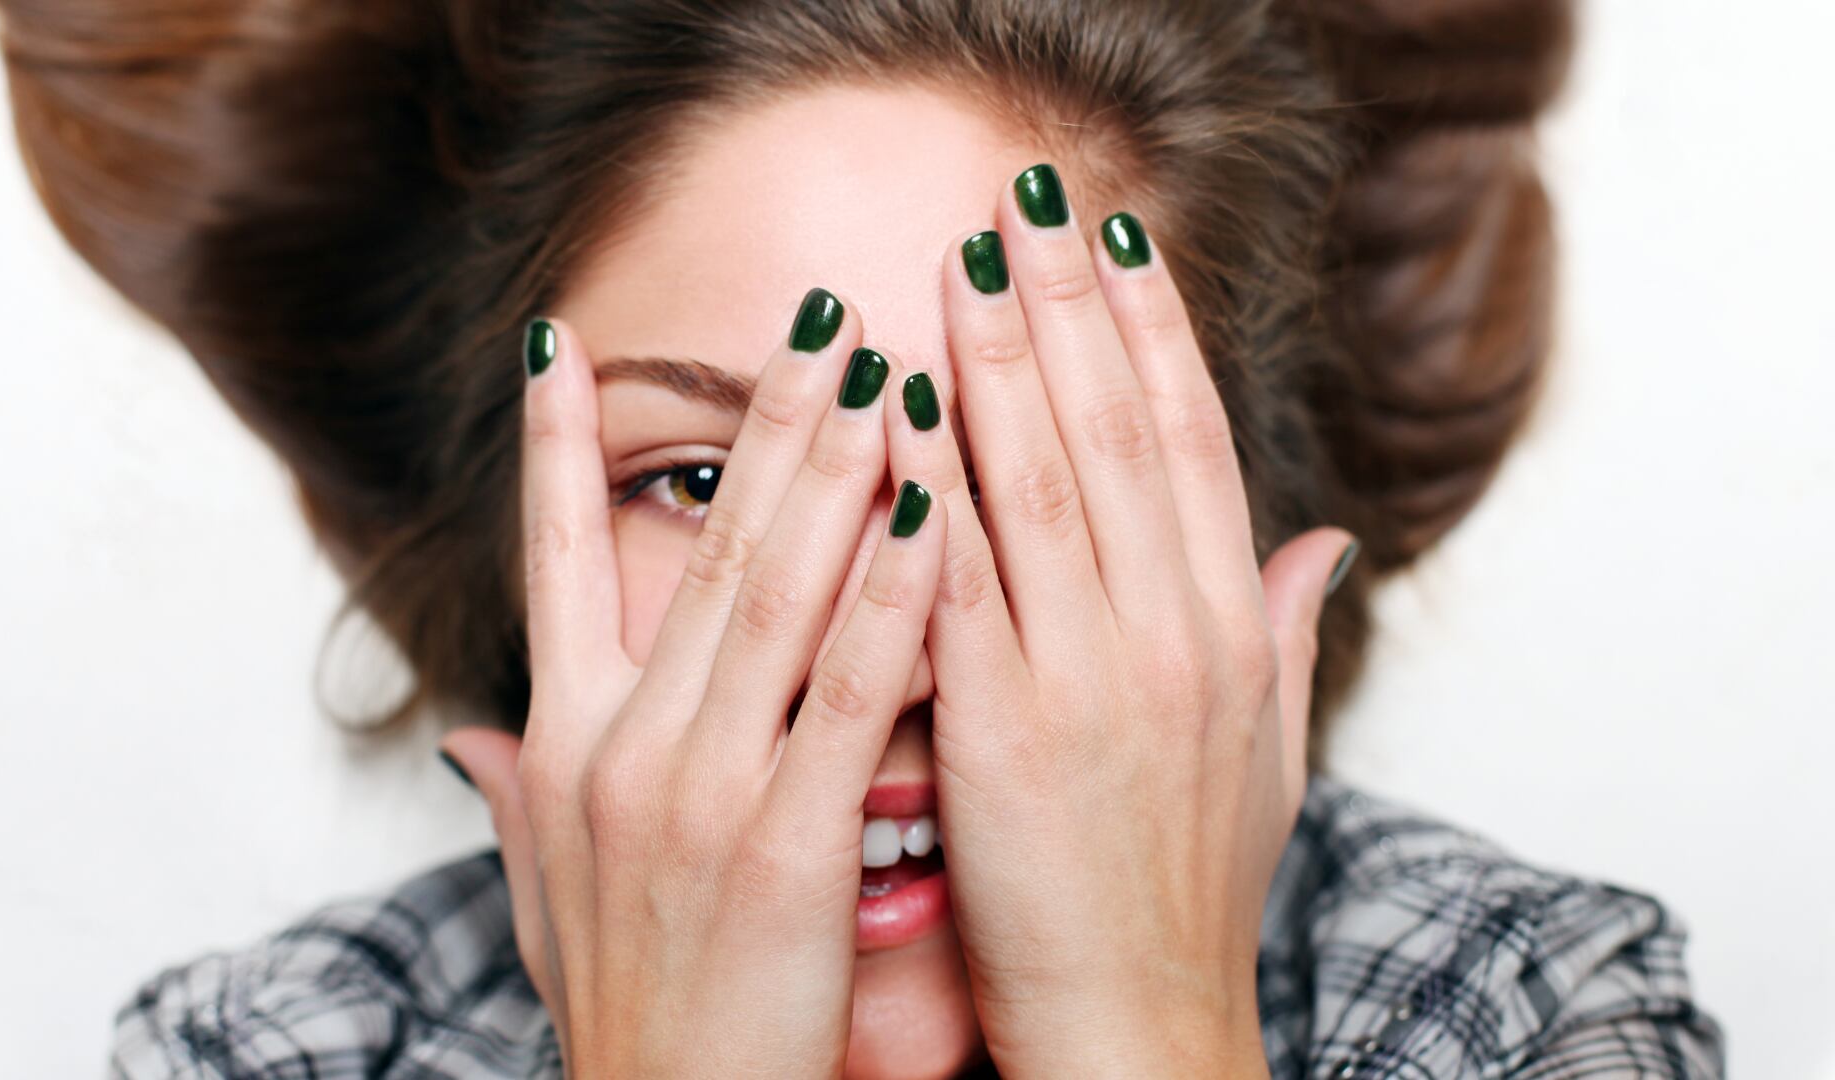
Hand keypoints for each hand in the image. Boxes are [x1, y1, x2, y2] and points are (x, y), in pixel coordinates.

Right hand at [442, 301, 947, 1077]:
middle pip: (698, 551)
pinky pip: (845, 697)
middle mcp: (622, 747)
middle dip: (760, 421)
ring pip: (773, 597)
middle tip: (818, 314)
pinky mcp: (783, 848)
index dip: (549, 450)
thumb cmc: (633, 1012)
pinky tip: (932, 513)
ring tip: (878, 364)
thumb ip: (517, 795)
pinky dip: (890, 598)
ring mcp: (700, 792)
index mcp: (568, 747)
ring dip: (831, 471)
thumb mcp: (549, 895)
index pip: (551, 566)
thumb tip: (468, 732)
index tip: (560, 344)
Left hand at [884, 166, 1357, 1077]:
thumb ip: (1286, 635)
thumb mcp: (1268, 757)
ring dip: (1003, 361)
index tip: (1116, 247)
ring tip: (965, 262)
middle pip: (1123, 434)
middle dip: (1070, 307)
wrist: (1146, 1030)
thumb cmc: (1189, 898)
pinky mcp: (1004, 732)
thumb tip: (1324, 544)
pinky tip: (904, 410)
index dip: (1155, 335)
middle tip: (1028, 206)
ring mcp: (1092, 680)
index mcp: (1230, 633)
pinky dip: (935, 488)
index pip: (1196, 447)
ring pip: (1046, 483)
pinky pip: (964, 583)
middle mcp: (1175, 636)